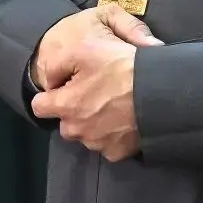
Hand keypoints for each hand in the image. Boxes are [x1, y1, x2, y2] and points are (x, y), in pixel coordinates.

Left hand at [31, 9, 160, 160]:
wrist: (162, 91)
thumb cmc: (122, 68)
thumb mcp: (84, 50)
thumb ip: (57, 65)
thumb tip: (50, 80)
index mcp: (66, 106)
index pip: (39, 107)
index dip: (51, 95)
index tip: (67, 87)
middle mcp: (77, 130)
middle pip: (66, 122)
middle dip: (75, 110)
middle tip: (97, 92)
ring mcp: (98, 144)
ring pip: (87, 134)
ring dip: (95, 122)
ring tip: (115, 104)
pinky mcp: (118, 152)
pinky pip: (108, 145)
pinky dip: (114, 135)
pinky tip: (126, 119)